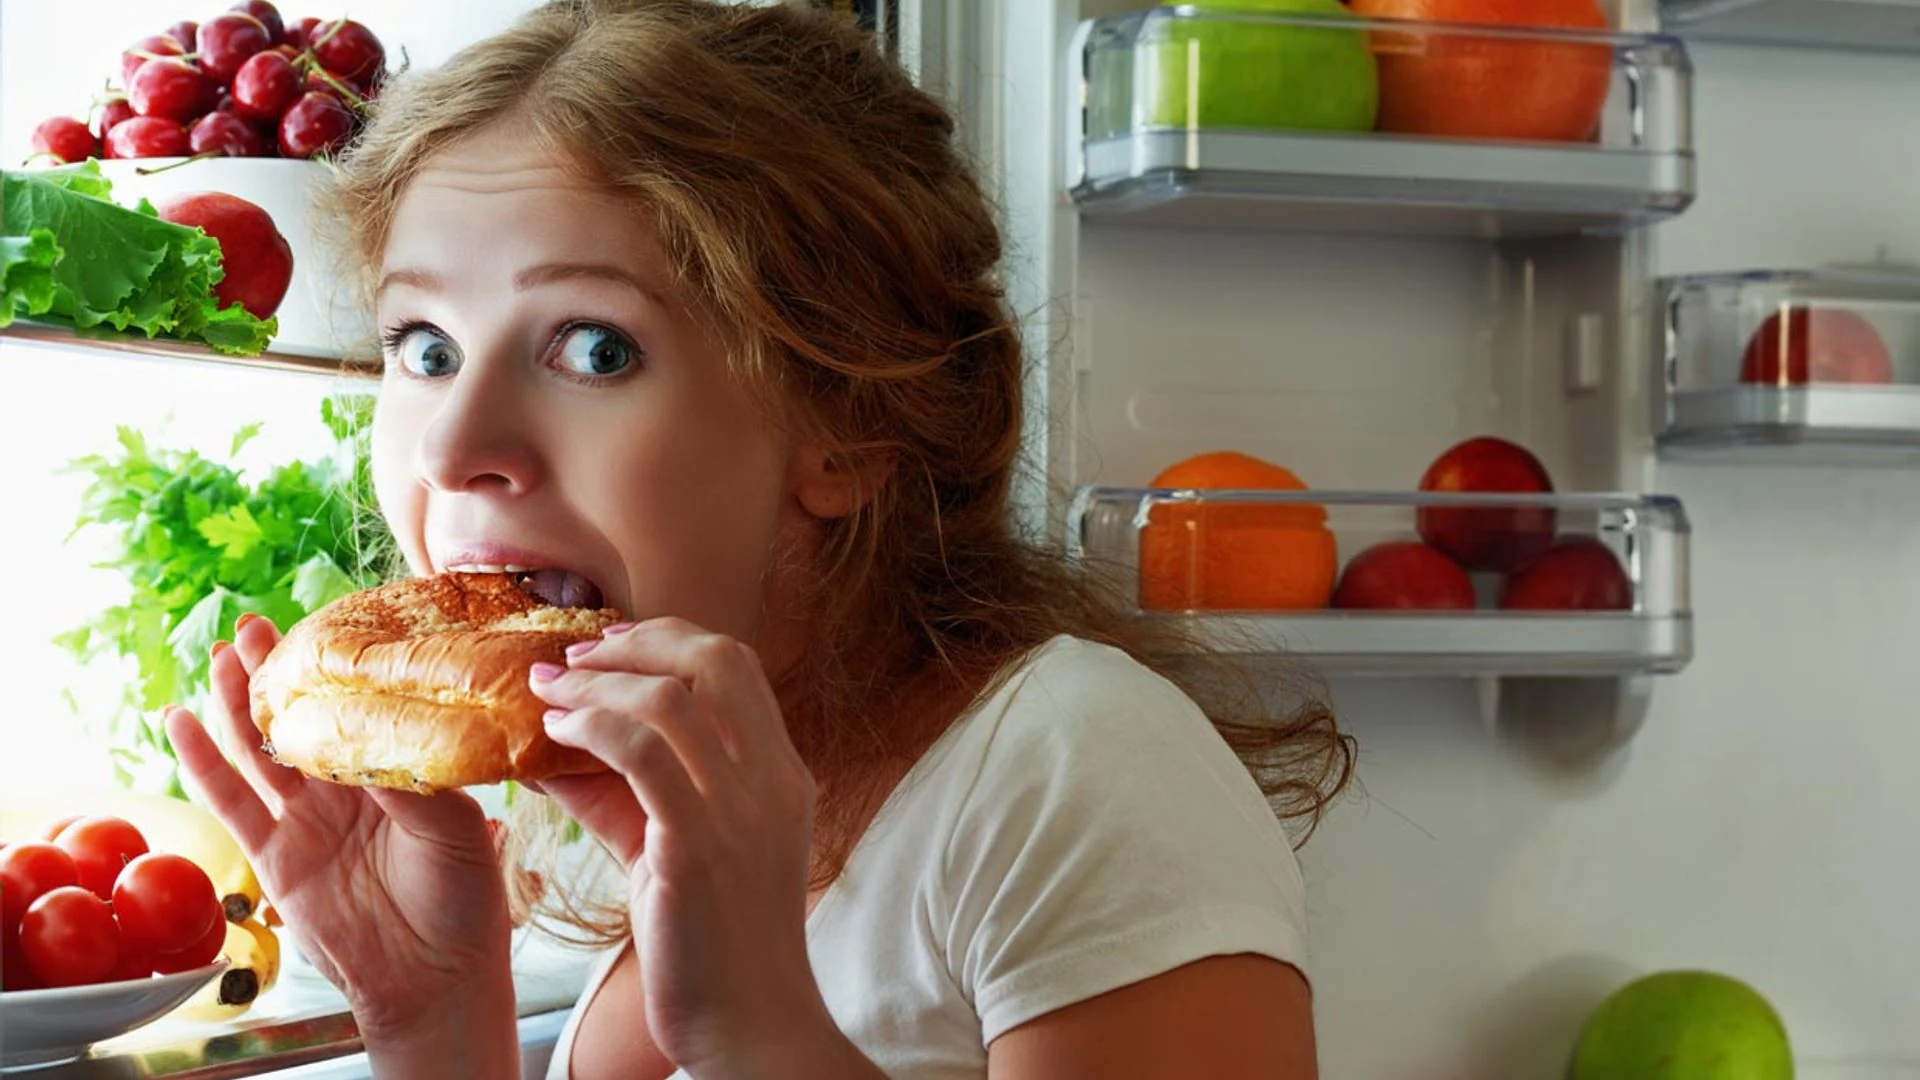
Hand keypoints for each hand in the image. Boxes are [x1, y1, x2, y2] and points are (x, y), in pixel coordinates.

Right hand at [163, 614, 513, 1033]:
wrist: (435, 976)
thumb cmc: (463, 898)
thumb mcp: (452, 824)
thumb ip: (407, 776)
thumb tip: (370, 727)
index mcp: (397, 771)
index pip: (357, 707)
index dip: (332, 669)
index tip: (316, 625)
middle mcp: (349, 789)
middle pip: (302, 719)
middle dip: (276, 672)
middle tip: (253, 624)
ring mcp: (308, 820)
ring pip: (262, 750)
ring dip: (239, 703)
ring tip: (221, 654)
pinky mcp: (275, 857)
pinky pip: (231, 801)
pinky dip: (202, 761)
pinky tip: (180, 720)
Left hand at [532, 618, 835, 1074]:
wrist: (751, 1023)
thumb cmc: (713, 943)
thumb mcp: (679, 849)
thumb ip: (628, 795)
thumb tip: (554, 750)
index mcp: (782, 773)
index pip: (737, 665)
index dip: (670, 639)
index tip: (610, 646)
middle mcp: (771, 779)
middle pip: (716, 658)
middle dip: (637, 642)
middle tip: (573, 657)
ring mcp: (740, 810)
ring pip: (670, 698)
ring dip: (597, 684)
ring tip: (548, 693)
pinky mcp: (698, 846)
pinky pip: (641, 754)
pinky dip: (591, 728)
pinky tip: (555, 736)